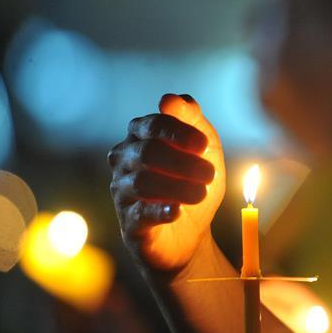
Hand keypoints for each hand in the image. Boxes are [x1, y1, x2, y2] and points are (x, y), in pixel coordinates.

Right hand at [109, 94, 225, 271]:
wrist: (191, 234)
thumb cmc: (195, 182)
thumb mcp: (205, 149)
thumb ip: (193, 120)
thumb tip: (173, 98)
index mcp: (141, 136)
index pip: (153, 124)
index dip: (179, 132)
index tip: (203, 145)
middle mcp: (125, 160)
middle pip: (147, 152)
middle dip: (183, 162)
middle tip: (209, 174)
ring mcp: (122, 191)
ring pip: (143, 181)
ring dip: (178, 186)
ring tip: (202, 193)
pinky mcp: (129, 223)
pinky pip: (140, 213)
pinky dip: (161, 210)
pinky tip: (177, 211)